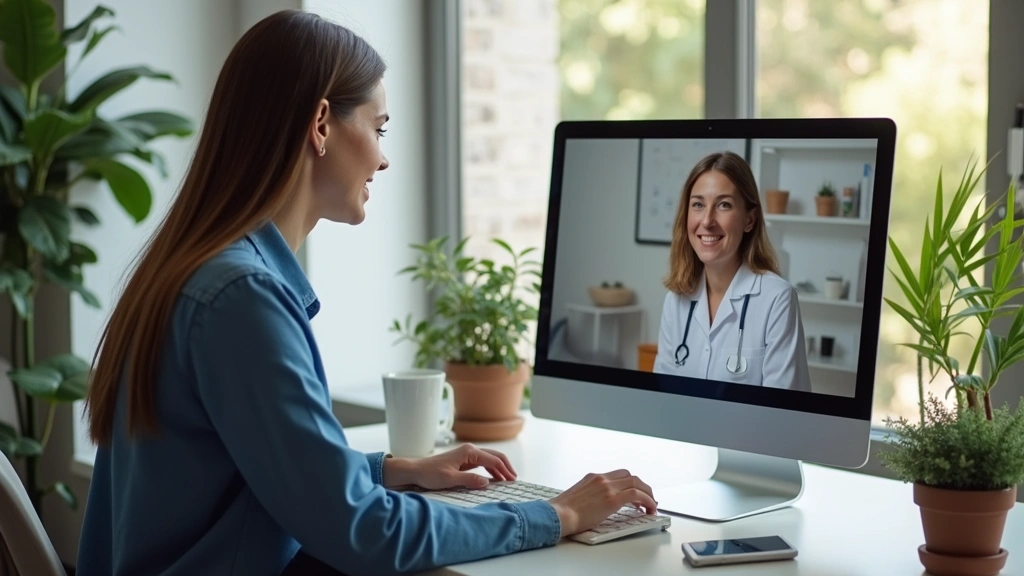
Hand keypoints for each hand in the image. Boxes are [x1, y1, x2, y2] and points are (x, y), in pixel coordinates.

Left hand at [384, 444, 517, 490]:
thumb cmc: (430, 474)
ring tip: (507, 479)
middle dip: (505, 467)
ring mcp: (466, 455)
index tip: (512, 481)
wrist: (415, 471)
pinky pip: (482, 464)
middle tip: (514, 479)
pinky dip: (490, 470)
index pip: (493, 460)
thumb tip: (487, 483)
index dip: (504, 470)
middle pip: (494, 456)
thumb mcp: (450, 480)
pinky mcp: (463, 461)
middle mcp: (469, 451)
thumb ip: (470, 480)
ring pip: (489, 459)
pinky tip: (493, 478)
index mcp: (468, 452)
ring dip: (499, 468)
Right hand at [548, 470, 657, 536]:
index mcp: (592, 477)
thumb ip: (590, 496)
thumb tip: (597, 505)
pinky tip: (650, 508)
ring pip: (636, 483)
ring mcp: (608, 487)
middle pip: (630, 476)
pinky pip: (637, 495)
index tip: (635, 493)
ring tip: (651, 505)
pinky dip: (647, 500)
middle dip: (642, 486)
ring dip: (647, 493)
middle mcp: (601, 479)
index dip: (630, 483)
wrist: (558, 515)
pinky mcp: (612, 499)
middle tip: (647, 498)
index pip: (618, 475)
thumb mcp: (577, 497)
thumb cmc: (563, 512)